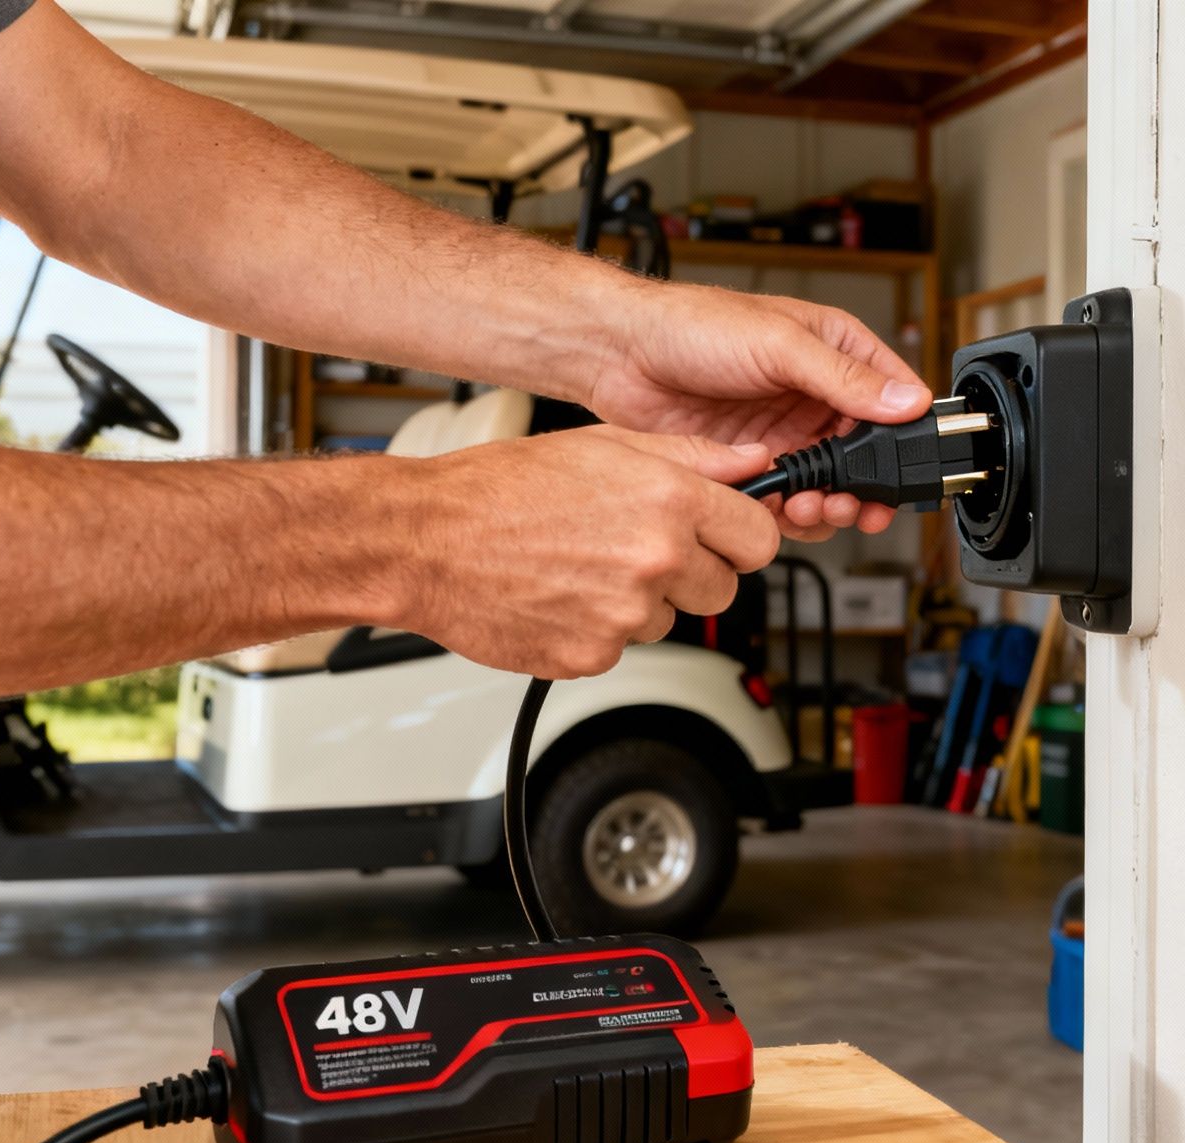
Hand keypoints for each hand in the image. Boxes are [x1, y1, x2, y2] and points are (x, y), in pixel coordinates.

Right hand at [387, 426, 781, 678]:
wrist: (426, 541)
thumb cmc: (502, 489)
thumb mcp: (604, 444)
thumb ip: (693, 456)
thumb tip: (754, 461)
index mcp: (667, 501)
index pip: (758, 538)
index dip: (740, 536)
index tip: (722, 536)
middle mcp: (654, 559)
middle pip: (723, 588)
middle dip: (692, 572)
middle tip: (637, 548)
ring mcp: (624, 614)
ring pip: (670, 619)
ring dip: (641, 600)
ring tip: (584, 565)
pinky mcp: (592, 655)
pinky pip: (622, 646)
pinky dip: (599, 628)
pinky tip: (562, 593)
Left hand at [588, 281, 934, 541]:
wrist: (621, 355)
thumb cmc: (691, 325)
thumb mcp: (778, 343)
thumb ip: (843, 377)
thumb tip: (905, 400)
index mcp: (833, 350)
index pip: (892, 398)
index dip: (903, 437)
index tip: (903, 469)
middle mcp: (812, 394)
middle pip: (865, 453)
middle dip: (866, 484)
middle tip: (860, 504)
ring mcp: (783, 431)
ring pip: (828, 483)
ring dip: (829, 503)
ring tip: (816, 507)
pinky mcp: (752, 463)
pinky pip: (786, 500)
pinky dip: (790, 514)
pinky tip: (785, 512)